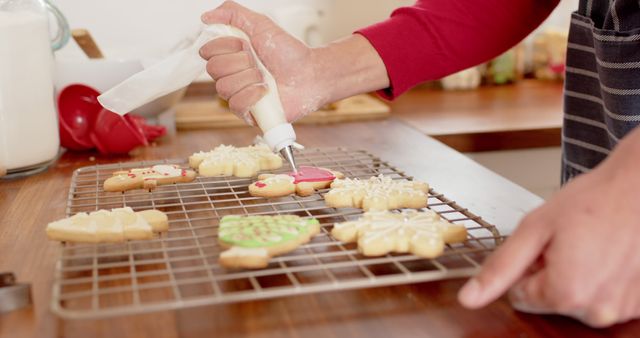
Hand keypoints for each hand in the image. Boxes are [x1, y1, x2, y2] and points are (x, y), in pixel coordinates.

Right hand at [200, 1, 389, 125]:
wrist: (311, 74)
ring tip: (265, 77)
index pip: (207, 52)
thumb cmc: (290, 53)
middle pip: (212, 69)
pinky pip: (235, 105)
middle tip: (258, 62)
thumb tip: (206, 17)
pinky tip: (265, 91)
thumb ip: (233, 14)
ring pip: (223, 88)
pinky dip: (251, 95)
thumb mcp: (261, 24)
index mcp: (231, 56)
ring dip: (248, 78)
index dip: (225, 46)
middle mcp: (232, 75)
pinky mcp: (248, 113)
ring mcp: (239, 95)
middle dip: (239, 62)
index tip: (245, 44)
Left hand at [458, 128, 639, 327]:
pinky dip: (605, 279)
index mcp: (565, 294)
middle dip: (553, 272)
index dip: (527, 266)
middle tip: (571, 241)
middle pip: (551, 300)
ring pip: (579, 300)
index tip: (544, 244)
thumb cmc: (594, 201)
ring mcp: (623, 310)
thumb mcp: (534, 229)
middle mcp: (597, 311)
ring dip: (580, 276)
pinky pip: (607, 298)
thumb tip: (469, 298)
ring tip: (594, 244)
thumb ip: (500, 268)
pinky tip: (612, 253)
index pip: (520, 296)